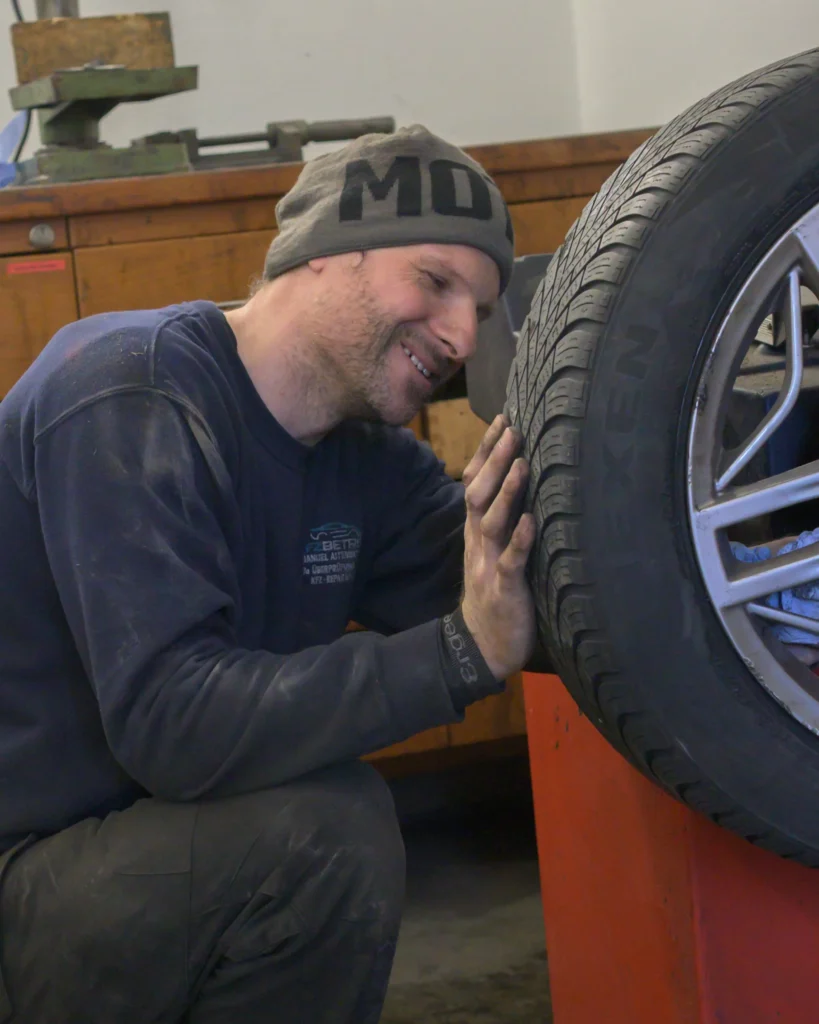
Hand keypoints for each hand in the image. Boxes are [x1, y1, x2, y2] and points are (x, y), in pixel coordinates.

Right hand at [460, 414, 536, 680]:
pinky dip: (520, 540)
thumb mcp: (493, 550)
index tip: (503, 419)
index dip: (486, 451)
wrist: (483, 644)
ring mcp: (488, 564)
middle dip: (494, 460)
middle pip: (478, 494)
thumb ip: (501, 519)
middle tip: (513, 429)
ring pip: (491, 522)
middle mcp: (478, 542)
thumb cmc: (496, 593)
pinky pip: (510, 561)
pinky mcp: (503, 589)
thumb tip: (519, 482)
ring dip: (506, 492)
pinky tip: (531, 522)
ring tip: (521, 463)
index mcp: (475, 531)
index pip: (474, 482)